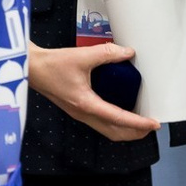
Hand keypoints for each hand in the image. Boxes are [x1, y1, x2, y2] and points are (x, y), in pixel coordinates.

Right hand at [28, 42, 160, 141]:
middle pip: (114, 132)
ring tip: (140, 123)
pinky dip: (115, 123)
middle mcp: (84, 113)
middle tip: (151, 125)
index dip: (139, 123)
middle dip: (135, 133)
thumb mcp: (81, 56)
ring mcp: (79, 114)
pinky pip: (100, 123)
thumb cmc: (51, 64)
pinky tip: (120, 112)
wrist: (31, 68)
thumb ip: (106, 53)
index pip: (119, 118)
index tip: (155, 123)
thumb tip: (128, 52)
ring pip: (107, 130)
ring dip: (125, 130)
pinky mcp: (77, 109)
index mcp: (86, 104)